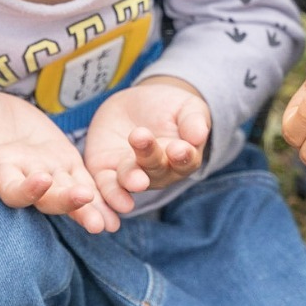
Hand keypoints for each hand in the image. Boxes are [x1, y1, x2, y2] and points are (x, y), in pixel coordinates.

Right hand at [0, 91, 116, 233]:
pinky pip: (85, 180)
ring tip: (111, 221)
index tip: (42, 179)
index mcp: (0, 170)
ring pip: (70, 195)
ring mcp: (48, 172)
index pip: (12, 190)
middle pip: (47, 199)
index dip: (26, 189)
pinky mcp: (65, 162)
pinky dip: (102, 195)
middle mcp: (26, 178)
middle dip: (67, 203)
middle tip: (87, 205)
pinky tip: (122, 208)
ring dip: (90, 208)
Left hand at [83, 77, 211, 214]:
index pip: (185, 161)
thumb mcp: (186, 108)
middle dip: (149, 158)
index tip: (179, 149)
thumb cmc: (169, 108)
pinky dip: (109, 195)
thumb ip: (193, 121)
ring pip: (130, 180)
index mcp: (181, 158)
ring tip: (133, 179)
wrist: (136, 105)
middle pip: (156, 170)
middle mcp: (158, 173)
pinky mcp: (105, 172)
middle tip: (143, 140)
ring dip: (130, 180)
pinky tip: (113, 201)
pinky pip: (106, 186)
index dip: (182, 156)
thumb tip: (199, 135)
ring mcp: (131, 174)